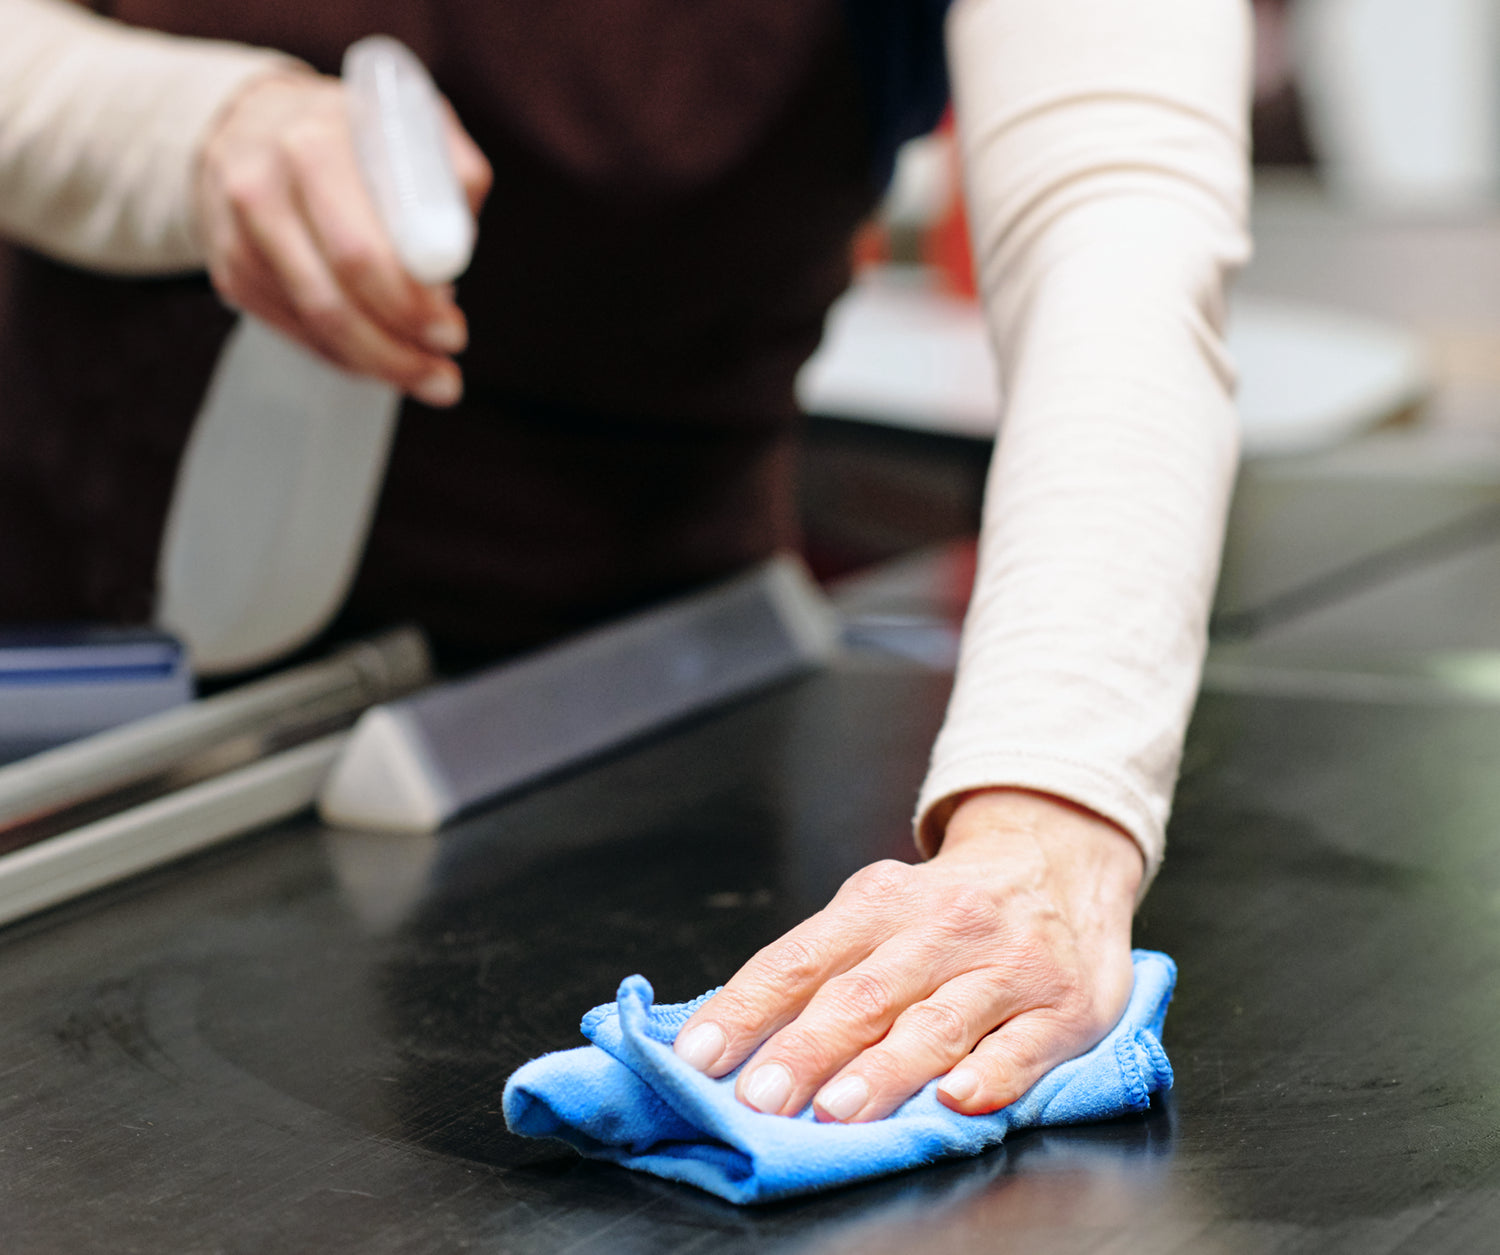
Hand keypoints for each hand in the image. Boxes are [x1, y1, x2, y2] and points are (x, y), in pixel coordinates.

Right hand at [195, 70, 492, 404]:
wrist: (252, 122)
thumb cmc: (352, 133)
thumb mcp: (408, 123)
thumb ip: (449, 170)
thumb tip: (456, 245)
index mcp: (314, 144)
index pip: (361, 251)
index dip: (410, 304)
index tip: (452, 332)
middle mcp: (263, 187)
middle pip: (333, 301)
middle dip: (398, 349)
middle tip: (445, 373)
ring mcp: (238, 234)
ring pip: (314, 325)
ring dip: (377, 363)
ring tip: (427, 376)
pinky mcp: (231, 271)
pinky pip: (295, 331)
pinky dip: (344, 355)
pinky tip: (380, 357)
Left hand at [673, 788, 1142, 1121]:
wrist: (1060, 856)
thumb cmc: (948, 905)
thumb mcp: (881, 908)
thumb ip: (821, 967)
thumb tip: (734, 1035)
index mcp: (878, 903)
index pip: (799, 959)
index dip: (746, 1008)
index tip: (699, 1054)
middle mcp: (940, 928)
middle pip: (862, 995)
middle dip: (805, 1049)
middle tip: (759, 1097)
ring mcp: (1005, 967)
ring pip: (936, 1022)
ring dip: (883, 1069)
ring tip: (835, 1110)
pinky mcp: (1062, 1007)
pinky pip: (1023, 1045)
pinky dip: (990, 1074)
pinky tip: (957, 1099)